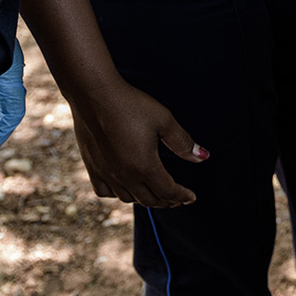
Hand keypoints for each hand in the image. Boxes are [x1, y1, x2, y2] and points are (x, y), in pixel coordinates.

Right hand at [69, 78, 206, 206]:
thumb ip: (183, 143)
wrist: (94, 94)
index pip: (168, 192)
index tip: (191, 198)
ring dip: (144, 199)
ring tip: (154, 192)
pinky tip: (123, 187)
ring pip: (128, 198)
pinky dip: (117, 193)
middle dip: (166, 201)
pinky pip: (104, 191)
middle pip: (149, 200)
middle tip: (177, 198)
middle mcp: (125, 176)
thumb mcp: (164, 120)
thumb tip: (203, 157)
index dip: (182, 196)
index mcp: (145, 166)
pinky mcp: (92, 167)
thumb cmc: (132, 105)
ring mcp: (106, 173)